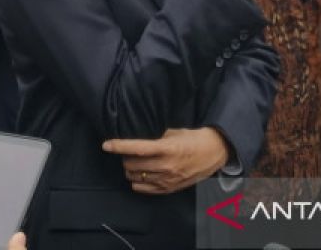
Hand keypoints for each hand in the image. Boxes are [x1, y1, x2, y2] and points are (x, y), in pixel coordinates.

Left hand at [103, 127, 229, 194]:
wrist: (214, 153)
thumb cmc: (194, 139)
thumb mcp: (175, 132)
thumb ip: (156, 136)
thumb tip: (138, 136)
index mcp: (167, 149)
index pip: (137, 149)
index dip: (119, 146)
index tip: (106, 145)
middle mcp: (166, 166)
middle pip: (132, 165)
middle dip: (125, 158)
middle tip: (127, 152)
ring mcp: (167, 180)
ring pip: (135, 178)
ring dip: (130, 170)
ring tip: (134, 163)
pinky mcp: (169, 189)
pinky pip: (144, 189)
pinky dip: (137, 182)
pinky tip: (140, 174)